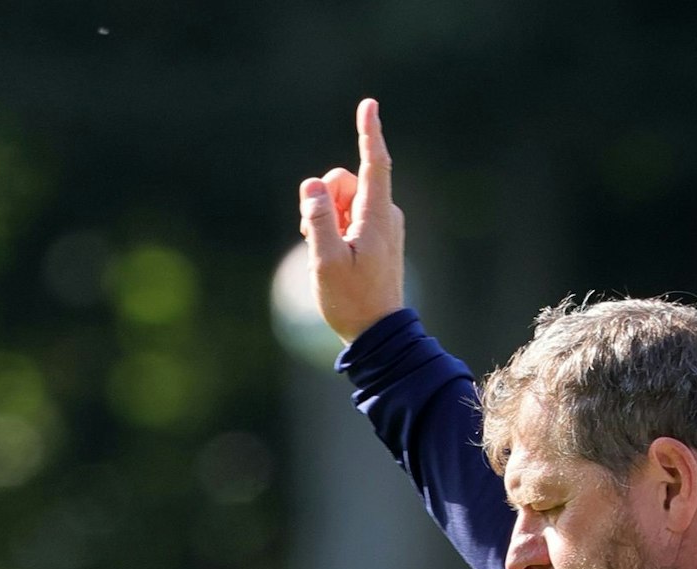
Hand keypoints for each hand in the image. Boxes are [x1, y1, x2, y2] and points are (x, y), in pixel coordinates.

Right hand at [297, 98, 405, 343]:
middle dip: (323, 197)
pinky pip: (347, 216)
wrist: (378, 335)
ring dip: (325, 217)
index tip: (369, 105)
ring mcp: (381, 226)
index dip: (369, 133)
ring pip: (342, 199)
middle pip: (344, 180)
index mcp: (376, 216)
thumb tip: (312, 184)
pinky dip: (333, 228)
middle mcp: (384, 215)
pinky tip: (333, 255)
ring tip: (327, 252)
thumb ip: (317, 219)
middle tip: (320, 236)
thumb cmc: (352, 301)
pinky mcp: (376, 237)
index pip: (374, 165)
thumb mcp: (326, 261)